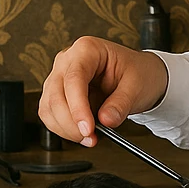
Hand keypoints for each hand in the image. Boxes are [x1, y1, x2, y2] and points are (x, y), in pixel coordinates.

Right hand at [39, 37, 168, 146]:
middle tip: (90, 137)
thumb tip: (106, 120)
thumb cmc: (137, 72)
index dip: (77, 107)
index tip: (87, 128)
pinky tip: (83, 133)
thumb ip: (121, 103)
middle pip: (56, 95)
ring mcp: (60, 76)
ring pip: (49, 107)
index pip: (74, 79)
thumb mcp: (137, 86)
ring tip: (90, 137)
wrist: (139, 75)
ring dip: (66, 128)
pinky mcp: (57, 93)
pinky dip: (64, 129)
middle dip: (71, 122)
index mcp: (87, 49)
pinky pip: (51, 114)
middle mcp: (68, 60)